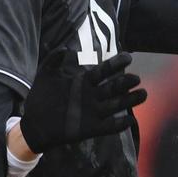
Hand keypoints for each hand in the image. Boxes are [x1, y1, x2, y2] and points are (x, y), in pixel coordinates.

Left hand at [18, 49, 146, 153]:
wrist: (34, 124)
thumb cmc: (41, 98)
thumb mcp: (45, 75)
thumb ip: (54, 59)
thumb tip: (65, 47)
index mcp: (83, 82)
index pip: (103, 71)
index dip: (115, 64)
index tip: (128, 57)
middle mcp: (91, 96)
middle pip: (113, 88)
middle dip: (125, 83)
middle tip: (136, 78)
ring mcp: (92, 113)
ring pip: (115, 105)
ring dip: (129, 100)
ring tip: (143, 94)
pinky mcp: (90, 129)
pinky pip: (109, 127)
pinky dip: (119, 124)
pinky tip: (130, 120)